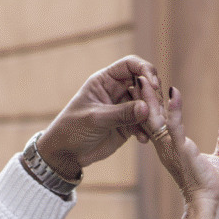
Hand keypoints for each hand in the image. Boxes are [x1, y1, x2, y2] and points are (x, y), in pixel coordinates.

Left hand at [35, 55, 158, 179]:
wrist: (65, 154)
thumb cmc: (71, 130)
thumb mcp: (95, 119)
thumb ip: (121, 113)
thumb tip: (146, 108)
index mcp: (105, 81)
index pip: (131, 65)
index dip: (145, 70)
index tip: (152, 84)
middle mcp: (117, 91)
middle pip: (145, 84)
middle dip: (152, 95)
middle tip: (153, 110)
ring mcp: (124, 108)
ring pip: (148, 104)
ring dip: (153, 113)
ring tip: (151, 126)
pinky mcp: (128, 125)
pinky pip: (144, 123)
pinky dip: (147, 129)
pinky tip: (142, 139)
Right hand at [136, 78, 218, 207]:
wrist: (208, 203)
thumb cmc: (211, 187)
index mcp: (171, 147)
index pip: (159, 121)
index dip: (154, 104)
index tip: (150, 86)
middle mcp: (165, 147)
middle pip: (150, 117)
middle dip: (145, 97)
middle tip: (139, 76)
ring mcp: (170, 148)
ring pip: (155, 119)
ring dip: (151, 98)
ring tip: (145, 78)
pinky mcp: (179, 150)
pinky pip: (173, 127)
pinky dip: (173, 109)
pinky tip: (173, 93)